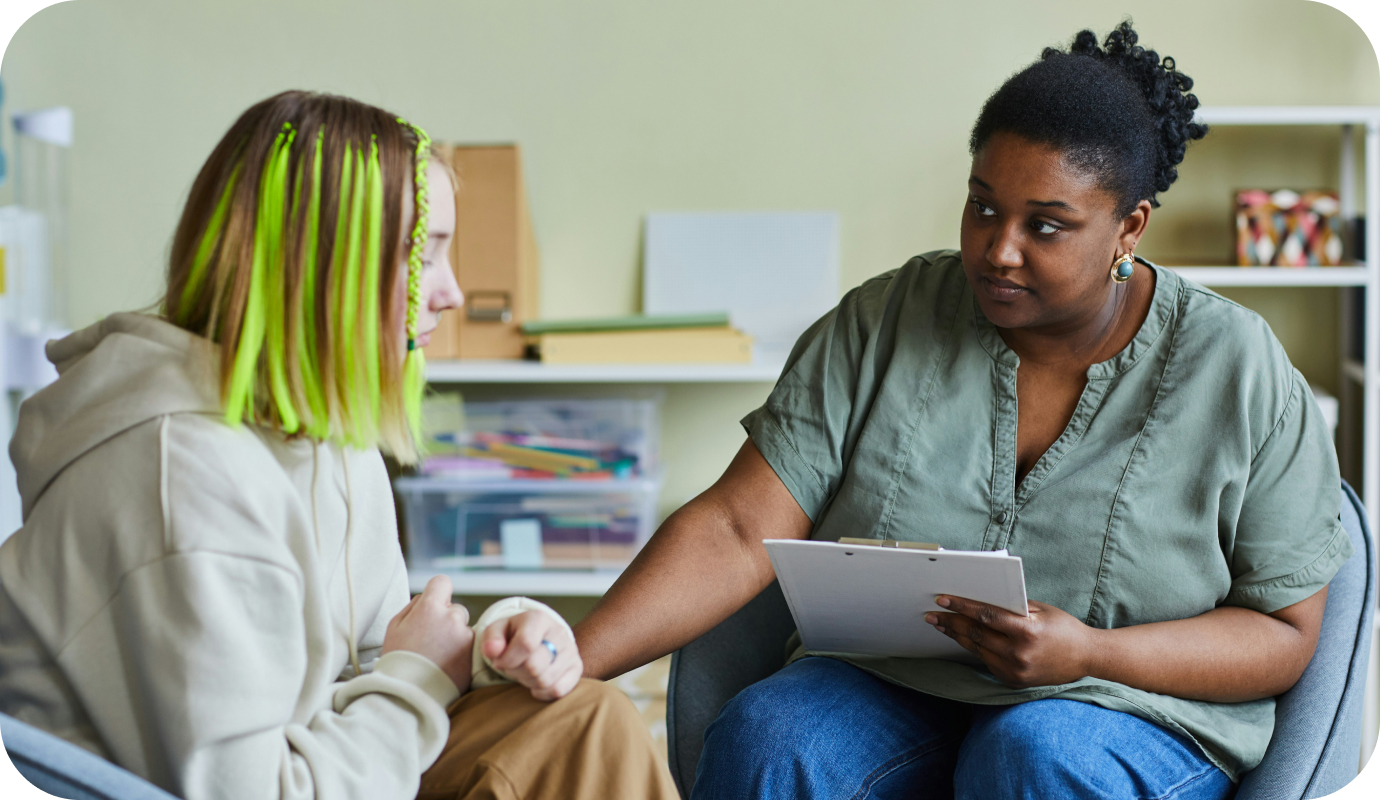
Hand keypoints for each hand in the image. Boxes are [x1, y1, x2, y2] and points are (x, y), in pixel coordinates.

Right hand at [382, 575, 474, 694]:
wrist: (409, 695)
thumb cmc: (398, 661)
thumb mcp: (395, 626)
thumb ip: (414, 606)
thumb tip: (428, 597)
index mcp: (429, 608)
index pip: (442, 582)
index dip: (437, 592)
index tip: (434, 604)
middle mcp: (451, 617)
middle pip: (455, 608)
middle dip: (446, 619)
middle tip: (431, 641)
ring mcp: (465, 636)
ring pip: (463, 627)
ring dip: (455, 636)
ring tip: (437, 657)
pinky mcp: (473, 653)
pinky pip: (469, 645)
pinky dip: (461, 652)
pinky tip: (447, 665)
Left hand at [482, 610, 582, 700]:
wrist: (536, 638)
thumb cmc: (513, 635)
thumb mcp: (497, 631)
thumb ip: (491, 639)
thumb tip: (493, 651)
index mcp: (538, 618)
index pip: (526, 644)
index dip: (508, 659)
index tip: (500, 661)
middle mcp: (559, 632)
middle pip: (535, 666)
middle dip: (516, 671)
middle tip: (513, 666)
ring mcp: (571, 651)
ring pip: (546, 680)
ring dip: (528, 682)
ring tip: (524, 672)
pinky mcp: (577, 668)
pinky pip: (558, 690)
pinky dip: (542, 691)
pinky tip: (536, 682)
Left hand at [927, 596, 1094, 688]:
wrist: (1087, 658)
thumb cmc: (1064, 628)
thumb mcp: (1041, 610)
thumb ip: (1012, 606)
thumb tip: (980, 597)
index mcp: (1026, 631)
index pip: (985, 616)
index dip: (961, 607)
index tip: (942, 599)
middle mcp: (1019, 654)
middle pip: (975, 634)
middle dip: (951, 623)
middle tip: (932, 615)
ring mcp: (1015, 670)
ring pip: (977, 649)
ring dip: (957, 636)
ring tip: (941, 625)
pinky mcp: (1013, 680)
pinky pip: (987, 661)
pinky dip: (974, 649)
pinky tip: (962, 639)